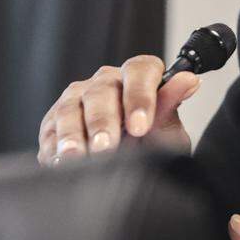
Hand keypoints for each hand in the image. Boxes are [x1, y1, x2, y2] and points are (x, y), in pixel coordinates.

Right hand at [37, 56, 199, 164]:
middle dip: (103, 122)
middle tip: (107, 148)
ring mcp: (77, 98)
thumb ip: (170, 105)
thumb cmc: (151, 144)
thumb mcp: (166, 130)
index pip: (140, 70)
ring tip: (77, 158)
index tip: (141, 127)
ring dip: (73, 135)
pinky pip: (49, 130)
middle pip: (101, 91)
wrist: (127, 168)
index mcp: (138, 75)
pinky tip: (59, 162)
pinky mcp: (53, 120)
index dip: (139, 96)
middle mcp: (106, 82)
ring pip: (70, 108)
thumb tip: (189, 80)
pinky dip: (53, 147)